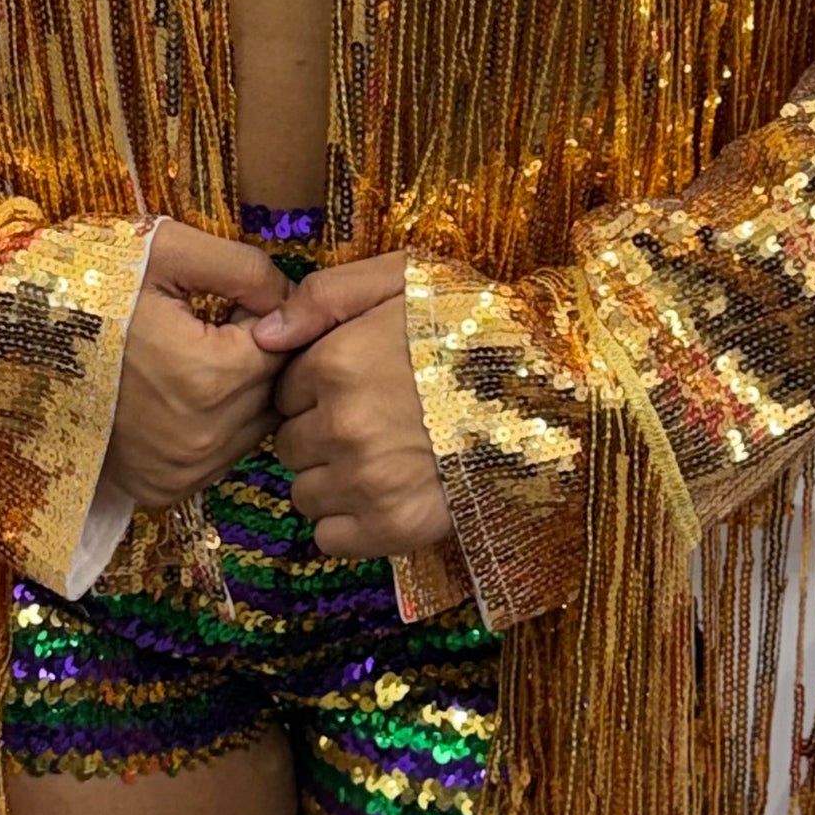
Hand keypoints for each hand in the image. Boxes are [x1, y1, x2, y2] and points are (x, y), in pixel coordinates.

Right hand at [103, 219, 292, 510]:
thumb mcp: (168, 251)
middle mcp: (203, 439)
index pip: (281, 346)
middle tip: (202, 327)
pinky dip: (211, 427)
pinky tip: (173, 395)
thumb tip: (293, 301)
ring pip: (251, 428)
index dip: (257, 315)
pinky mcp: (161, 491)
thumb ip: (246, 268)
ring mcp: (181, 472)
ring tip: (185, 359)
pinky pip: (219, 457)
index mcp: (212, 376)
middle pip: (270, 391)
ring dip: (237, 395)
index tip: (221, 301)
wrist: (14, 341)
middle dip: (252, 356)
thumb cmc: (91, 286)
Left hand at [253, 254, 453, 560]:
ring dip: (331, 480)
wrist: (552, 388)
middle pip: (290, 444)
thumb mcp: (404, 277)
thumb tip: (262, 333)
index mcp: (336, 363)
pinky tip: (385, 494)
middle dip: (319, 434)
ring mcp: (368, 481)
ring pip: (304, 493)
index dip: (314, 389)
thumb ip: (325, 295)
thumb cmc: (476, 324)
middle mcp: (343, 426)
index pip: (283, 392)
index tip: (354, 385)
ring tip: (383, 457)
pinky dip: (348, 522)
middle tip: (372, 421)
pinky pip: (330, 538)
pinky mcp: (395, 527)